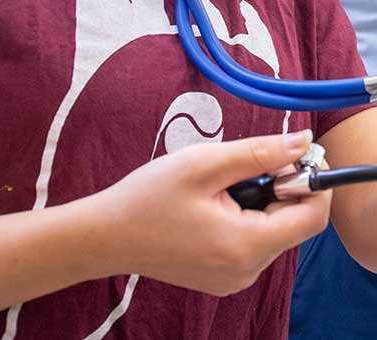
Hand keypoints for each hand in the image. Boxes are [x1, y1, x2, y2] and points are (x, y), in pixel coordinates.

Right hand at [93, 130, 330, 295]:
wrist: (107, 235)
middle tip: (243, 163)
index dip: (313, 181)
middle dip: (281, 188)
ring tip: (218, 185)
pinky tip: (211, 205)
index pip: (312, 217)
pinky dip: (245, 219)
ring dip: (260, 202)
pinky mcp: (222, 278)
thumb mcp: (203, 163)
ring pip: (272, 233)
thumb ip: (258, 152)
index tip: (294, 154)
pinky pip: (252, 244)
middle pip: (292, 225)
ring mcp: (235, 279)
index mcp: (245, 244)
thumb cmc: (149, 196)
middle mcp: (247, 271)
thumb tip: (302, 141)